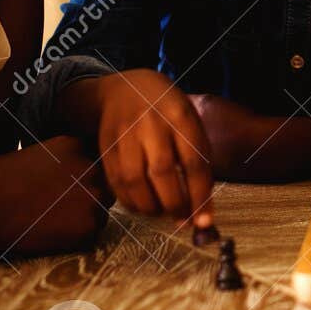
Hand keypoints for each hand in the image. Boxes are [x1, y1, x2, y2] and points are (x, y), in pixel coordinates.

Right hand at [0, 136, 112, 255]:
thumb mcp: (26, 154)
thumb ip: (53, 159)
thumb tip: (56, 169)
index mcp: (74, 144)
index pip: (93, 159)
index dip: (79, 175)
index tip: (63, 186)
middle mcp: (91, 167)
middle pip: (103, 183)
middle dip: (87, 195)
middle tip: (58, 207)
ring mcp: (93, 197)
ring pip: (100, 210)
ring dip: (83, 217)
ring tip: (51, 222)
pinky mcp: (89, 226)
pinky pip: (91, 234)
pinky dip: (75, 238)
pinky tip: (50, 236)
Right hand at [69, 70, 214, 224]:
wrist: (124, 88)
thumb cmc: (166, 110)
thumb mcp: (190, 121)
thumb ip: (198, 157)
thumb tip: (202, 205)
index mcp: (180, 116)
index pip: (193, 162)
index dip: (200, 196)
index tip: (204, 221)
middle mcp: (151, 124)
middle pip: (162, 173)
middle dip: (174, 205)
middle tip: (182, 220)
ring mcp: (125, 135)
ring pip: (135, 181)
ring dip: (151, 207)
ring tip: (162, 213)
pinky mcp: (106, 146)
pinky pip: (116, 182)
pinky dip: (130, 202)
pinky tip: (143, 206)